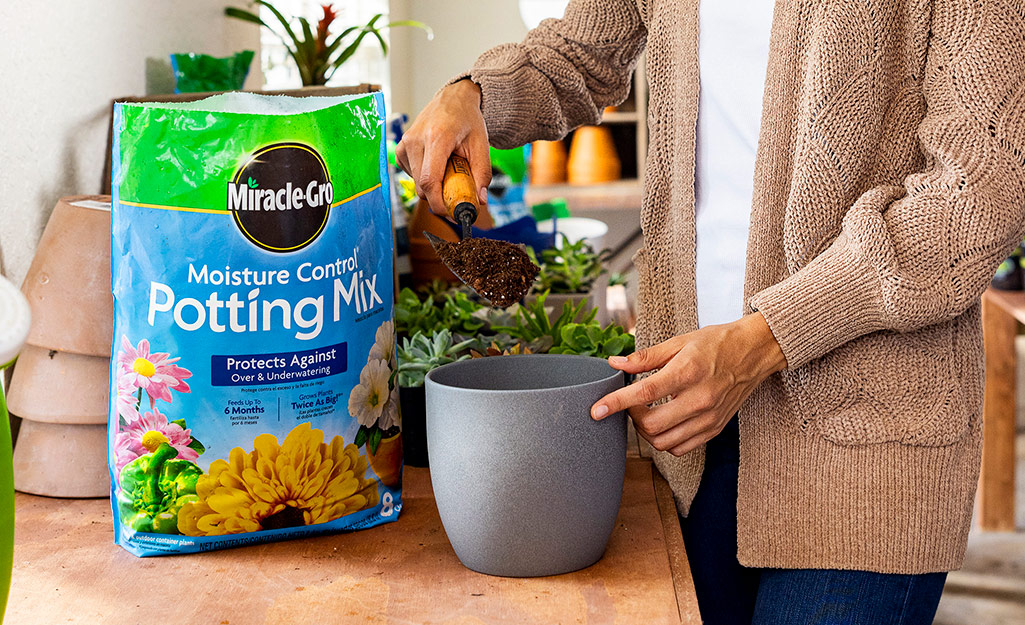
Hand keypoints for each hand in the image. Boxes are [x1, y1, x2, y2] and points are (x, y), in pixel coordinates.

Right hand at [395, 79, 491, 215]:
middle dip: (439, 197)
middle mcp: (416, 139)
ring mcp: (405, 143)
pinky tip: (435, 164)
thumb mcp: (481, 145)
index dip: (438, 203)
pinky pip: (411, 175)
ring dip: (432, 186)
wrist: (453, 100)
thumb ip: (482, 174)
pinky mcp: (400, 149)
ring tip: (448, 170)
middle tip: (457, 193)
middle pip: (423, 185)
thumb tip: (480, 201)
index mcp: (437, 137)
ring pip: (416, 182)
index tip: (451, 212)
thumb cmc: (467, 121)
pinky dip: (424, 177)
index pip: (430, 180)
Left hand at [591, 313, 786, 455]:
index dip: (616, 403)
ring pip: (664, 443)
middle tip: (631, 403)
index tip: (596, 411)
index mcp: (688, 372)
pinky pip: (681, 448)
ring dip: (646, 432)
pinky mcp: (715, 429)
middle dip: (632, 417)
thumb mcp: (679, 342)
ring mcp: (709, 418)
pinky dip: (665, 440)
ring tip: (646, 413)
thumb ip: (645, 358)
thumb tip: (615, 364)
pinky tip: (664, 423)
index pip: (644, 393)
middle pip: (652, 426)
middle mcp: (700, 399)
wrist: (755, 352)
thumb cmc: (717, 343)